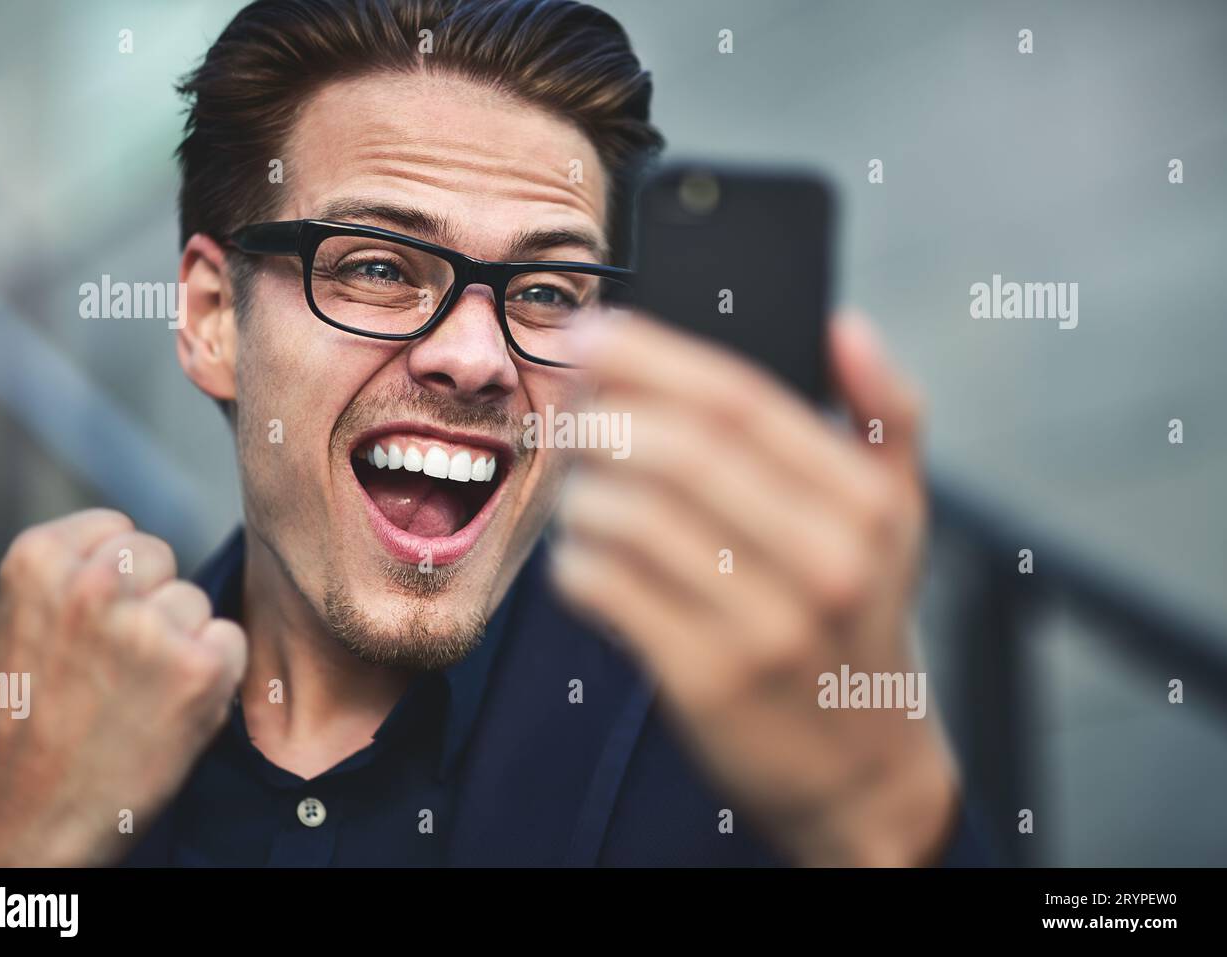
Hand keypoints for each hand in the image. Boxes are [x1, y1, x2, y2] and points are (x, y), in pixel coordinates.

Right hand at [0, 510, 246, 865]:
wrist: (36, 812)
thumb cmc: (27, 719)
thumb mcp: (12, 623)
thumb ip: (62, 572)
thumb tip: (116, 542)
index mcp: (41, 560)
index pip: (119, 530)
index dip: (118, 576)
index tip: (100, 617)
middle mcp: (96, 583)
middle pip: (162, 558)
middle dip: (151, 599)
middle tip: (120, 659)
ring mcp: (151, 624)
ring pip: (196, 602)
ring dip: (181, 640)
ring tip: (138, 690)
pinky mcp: (201, 666)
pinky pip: (230, 641)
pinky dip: (214, 673)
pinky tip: (172, 705)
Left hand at [551, 309, 958, 865]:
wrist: (863, 773)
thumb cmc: (862, 626)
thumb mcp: (901, 520)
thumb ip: (887, 416)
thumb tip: (845, 325)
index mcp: (863, 505)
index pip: (741, 402)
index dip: (653, 358)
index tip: (593, 333)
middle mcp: (823, 561)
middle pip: (682, 453)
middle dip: (605, 415)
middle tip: (569, 408)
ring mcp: (764, 625)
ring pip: (634, 519)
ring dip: (583, 489)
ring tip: (575, 484)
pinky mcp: (706, 680)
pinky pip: (610, 591)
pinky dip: (574, 560)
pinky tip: (578, 554)